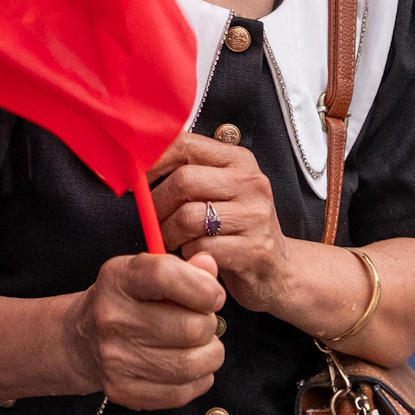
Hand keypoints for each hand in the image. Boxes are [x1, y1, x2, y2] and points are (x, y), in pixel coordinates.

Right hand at [66, 251, 224, 410]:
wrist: (82, 340)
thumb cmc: (123, 302)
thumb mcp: (144, 274)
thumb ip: (182, 268)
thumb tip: (209, 266)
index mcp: (117, 280)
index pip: (165, 275)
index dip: (202, 286)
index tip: (214, 296)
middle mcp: (112, 319)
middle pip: (190, 327)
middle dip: (209, 324)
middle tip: (203, 322)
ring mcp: (115, 359)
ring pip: (190, 364)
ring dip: (210, 355)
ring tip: (202, 345)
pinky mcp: (122, 390)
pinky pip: (180, 392)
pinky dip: (198, 380)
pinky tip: (191, 366)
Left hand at [153, 133, 293, 314]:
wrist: (279, 270)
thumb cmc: (236, 228)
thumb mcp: (219, 190)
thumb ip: (189, 172)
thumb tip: (137, 167)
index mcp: (238, 160)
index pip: (185, 144)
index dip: (152, 161)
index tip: (136, 180)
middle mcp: (251, 182)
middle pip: (183, 181)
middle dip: (158, 205)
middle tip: (156, 221)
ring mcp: (256, 216)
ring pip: (188, 217)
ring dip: (171, 235)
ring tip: (176, 241)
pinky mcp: (255, 249)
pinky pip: (201, 249)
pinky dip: (189, 256)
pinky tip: (196, 257)